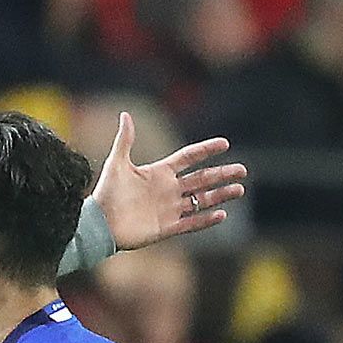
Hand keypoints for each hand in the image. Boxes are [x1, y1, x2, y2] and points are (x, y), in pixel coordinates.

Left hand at [96, 112, 246, 249]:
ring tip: (239, 189)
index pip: (188, 158)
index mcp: (159, 173)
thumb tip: (125, 114)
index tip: (224, 144)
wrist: (99, 224)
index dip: (206, 150)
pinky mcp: (166, 228)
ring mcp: (169, 209)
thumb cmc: (106, 193)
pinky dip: (206, 219)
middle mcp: (168, 190)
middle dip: (222, 174)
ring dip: (220, 195)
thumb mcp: (117, 164)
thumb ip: (125, 140)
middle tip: (243, 170)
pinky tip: (222, 214)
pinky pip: (191, 223)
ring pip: (201, 200)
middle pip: (201, 180)